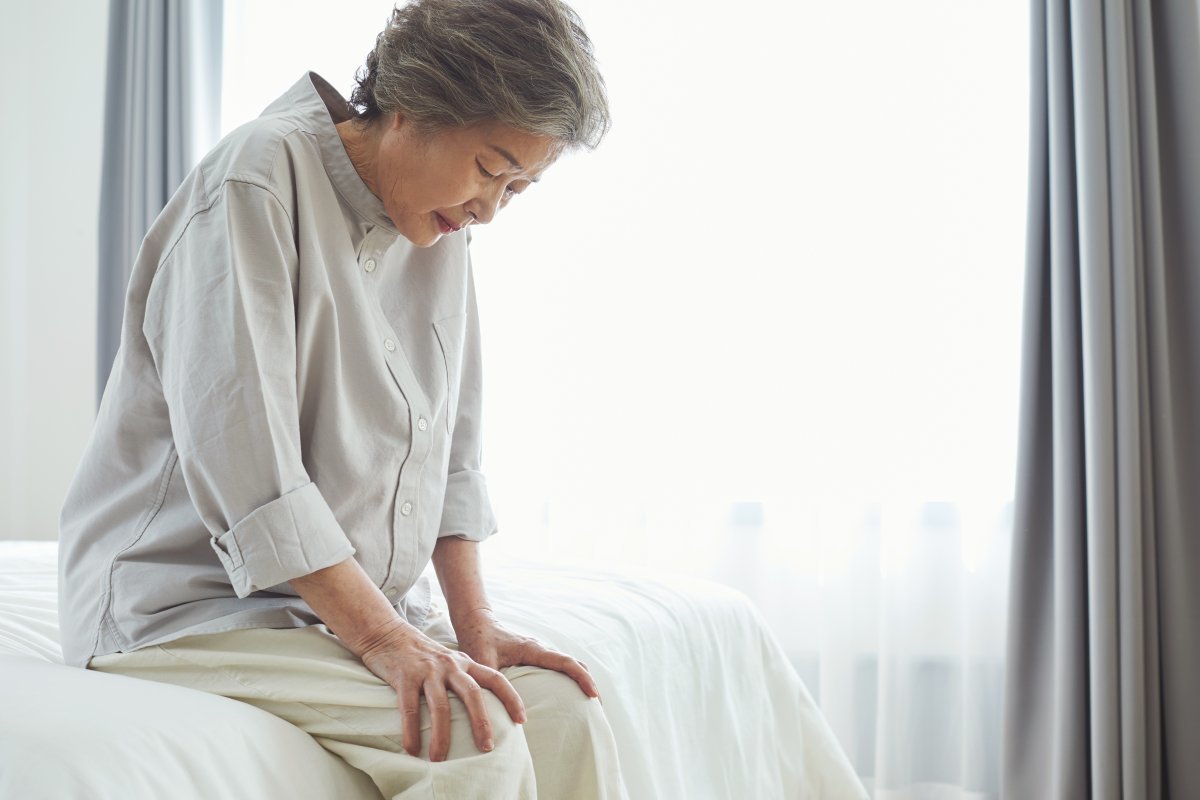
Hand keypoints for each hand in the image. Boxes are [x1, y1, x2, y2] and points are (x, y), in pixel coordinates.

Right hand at [355, 618, 526, 761]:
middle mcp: (450, 665)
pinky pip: (410, 708)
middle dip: (481, 722)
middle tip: (487, 747)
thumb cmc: (421, 655)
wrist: (388, 634)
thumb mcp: (449, 661)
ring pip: (441, 706)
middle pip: (473, 694)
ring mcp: (428, 670)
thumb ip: (463, 678)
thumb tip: (480, 710)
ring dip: (441, 735)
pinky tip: (412, 749)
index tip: (522, 720)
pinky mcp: (405, 677)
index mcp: (465, 662)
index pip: (495, 679)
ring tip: (439, 759)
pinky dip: (411, 731)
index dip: (511, 698)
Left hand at [453, 608, 600, 700]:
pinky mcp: (534, 657)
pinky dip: (568, 679)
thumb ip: (493, 685)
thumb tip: (511, 714)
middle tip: (598, 708)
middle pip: (573, 664)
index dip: (581, 678)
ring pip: (567, 665)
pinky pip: (558, 667)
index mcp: (532, 650)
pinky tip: (566, 697)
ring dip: (580, 681)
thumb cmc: (477, 641)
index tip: (593, 694)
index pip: (565, 662)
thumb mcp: (483, 663)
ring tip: (587, 706)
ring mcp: (539, 652)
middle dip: (588, 682)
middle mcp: (540, 649)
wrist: (475, 623)